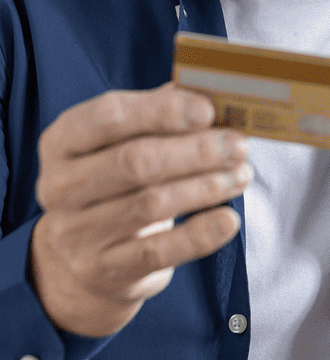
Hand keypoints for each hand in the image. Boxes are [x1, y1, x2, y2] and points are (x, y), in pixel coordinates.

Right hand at [29, 84, 250, 337]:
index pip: (108, 117)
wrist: (87, 257)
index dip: (162, 112)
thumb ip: (162, 112)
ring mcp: (76, 233)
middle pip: (134, 162)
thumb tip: (214, 90)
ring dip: (207, 187)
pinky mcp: (103, 269)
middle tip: (239, 145)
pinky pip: (158, 251)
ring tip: (241, 175)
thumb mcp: (127, 141)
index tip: (209, 111)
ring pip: (151, 205)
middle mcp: (59, 186)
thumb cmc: (120, 180)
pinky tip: (229, 219)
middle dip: (196, 151)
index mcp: (63, 141)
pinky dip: (200, 234)